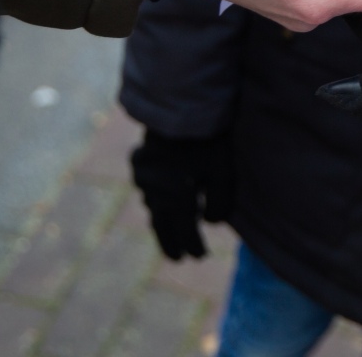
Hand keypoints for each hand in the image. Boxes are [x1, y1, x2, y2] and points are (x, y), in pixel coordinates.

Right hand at [130, 130, 233, 259]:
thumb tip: (209, 222)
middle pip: (163, 224)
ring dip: (162, 222)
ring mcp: (143, 177)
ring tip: (171, 232)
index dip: (193, 245)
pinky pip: (147, 190)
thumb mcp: (223, 172)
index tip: (200, 257)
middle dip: (172, 241)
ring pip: (152, 207)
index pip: (185, 231)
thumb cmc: (206, 139)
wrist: (179, 103)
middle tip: (178, 258)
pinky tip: (160, 204)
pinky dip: (155, 201)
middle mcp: (155, 192)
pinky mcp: (139, 162)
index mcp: (176, 198)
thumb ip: (219, 202)